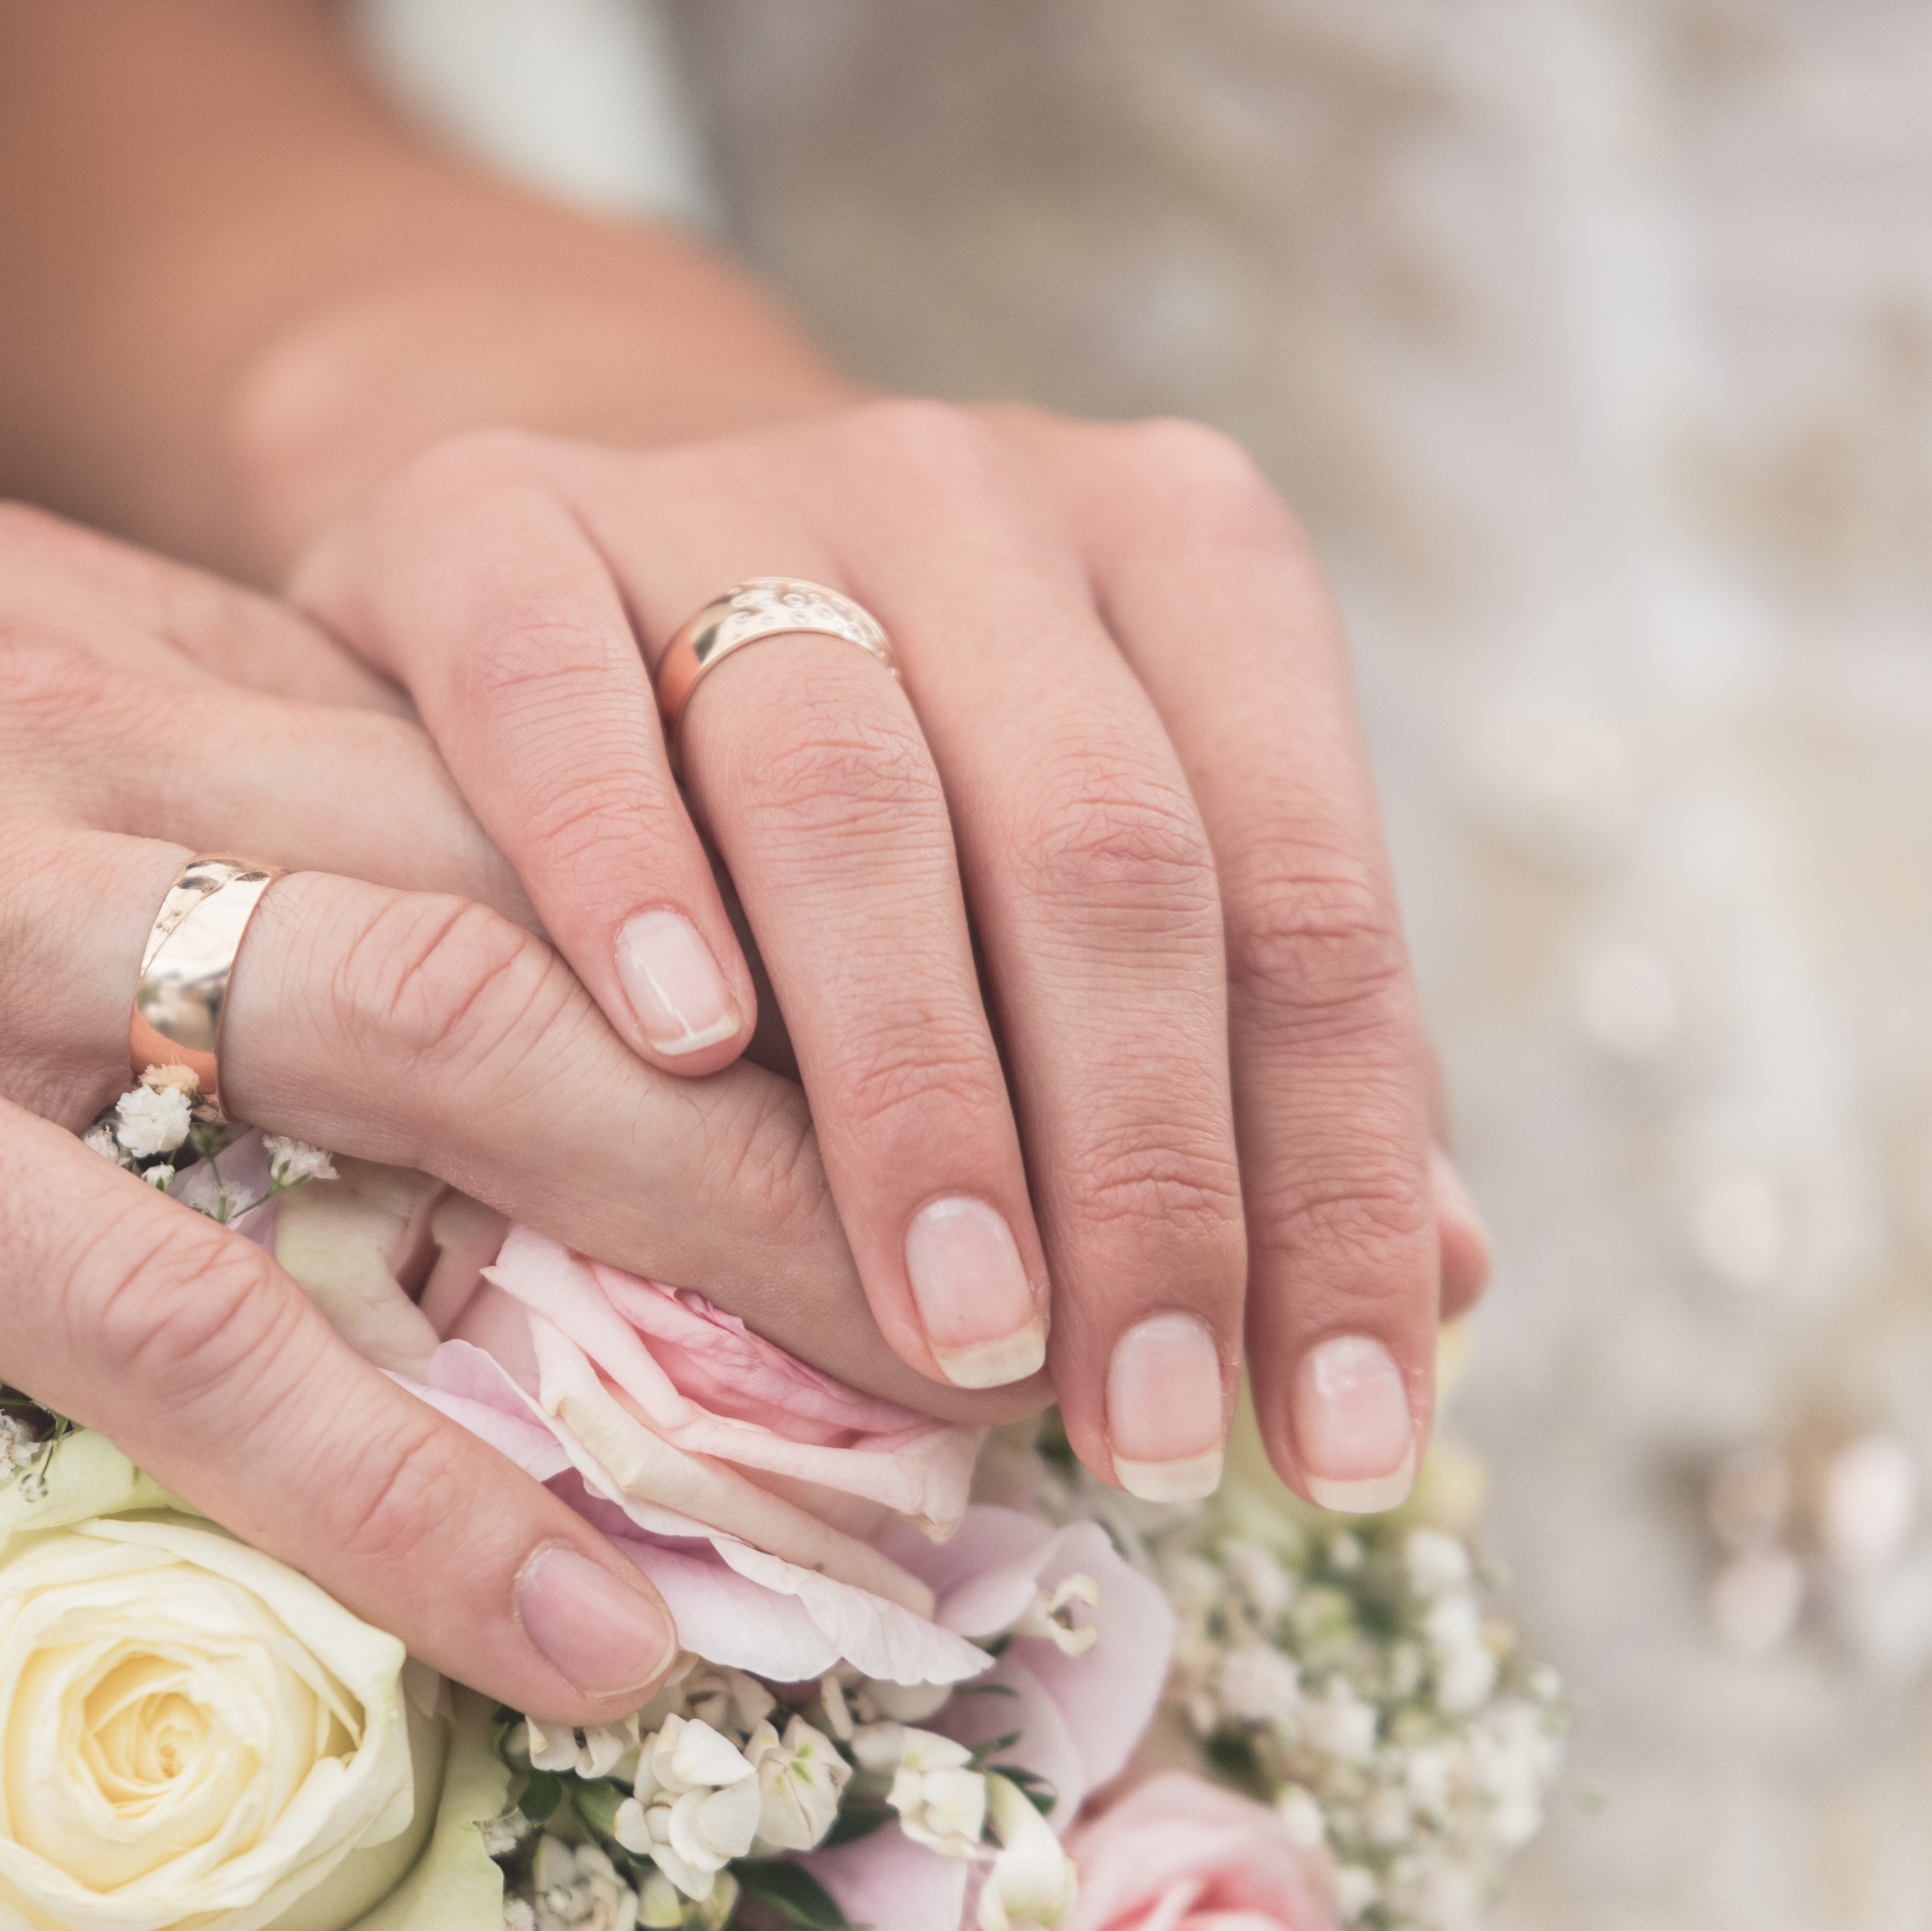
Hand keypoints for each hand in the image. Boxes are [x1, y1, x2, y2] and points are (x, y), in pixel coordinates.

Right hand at [0, 436, 1019, 1721]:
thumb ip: (121, 767)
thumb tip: (310, 890)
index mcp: (145, 656)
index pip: (574, 786)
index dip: (836, 926)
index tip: (1028, 1064)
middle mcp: (119, 750)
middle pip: (596, 912)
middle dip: (898, 1088)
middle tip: (1125, 1263)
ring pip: (456, 1068)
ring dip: (741, 1257)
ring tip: (977, 1427)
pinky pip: (165, 1310)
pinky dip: (395, 1473)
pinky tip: (582, 1623)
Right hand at [290, 401, 1490, 1513]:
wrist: (563, 550)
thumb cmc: (861, 774)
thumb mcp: (1067, 872)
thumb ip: (1242, 1049)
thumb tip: (1440, 1286)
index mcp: (1179, 550)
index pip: (1307, 901)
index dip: (1337, 1187)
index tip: (1336, 1445)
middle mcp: (970, 491)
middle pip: (1102, 850)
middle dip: (1145, 1176)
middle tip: (1145, 1432)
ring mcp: (722, 485)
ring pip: (845, 783)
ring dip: (917, 1085)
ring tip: (954, 1327)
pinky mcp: (491, 521)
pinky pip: (557, 688)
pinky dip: (623, 865)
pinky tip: (681, 1044)